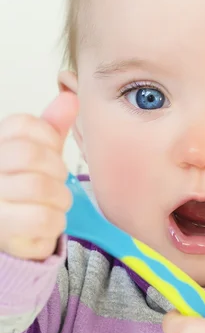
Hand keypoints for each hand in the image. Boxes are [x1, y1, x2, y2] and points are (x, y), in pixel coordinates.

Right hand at [0, 92, 78, 259]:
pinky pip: (43, 218)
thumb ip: (52, 127)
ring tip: (52, 204)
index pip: (23, 124)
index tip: (52, 153)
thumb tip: (70, 98)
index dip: (49, 138)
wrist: (15, 234)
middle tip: (56, 182)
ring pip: (39, 187)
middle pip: (30, 154)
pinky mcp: (2, 230)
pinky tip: (47, 223)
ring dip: (59, 199)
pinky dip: (55, 222)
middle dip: (56, 169)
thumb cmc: (27, 189)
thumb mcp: (40, 153)